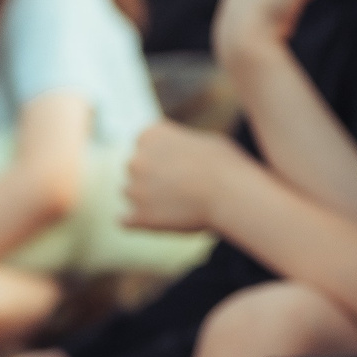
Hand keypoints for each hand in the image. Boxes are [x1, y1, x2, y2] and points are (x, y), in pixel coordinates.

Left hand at [123, 120, 241, 232]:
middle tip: (178, 185)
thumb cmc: (224, 165)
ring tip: (174, 204)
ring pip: (131, 193)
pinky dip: (135, 221)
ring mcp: (136, 189)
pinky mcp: (141, 216)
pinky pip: (126, 220)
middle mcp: (136, 159)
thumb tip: (177, 154)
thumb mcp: (203, 141)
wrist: (230, 194)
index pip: (144, 144)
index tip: (177, 164)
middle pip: (135, 168)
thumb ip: (180, 145)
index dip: (162, 156)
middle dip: (151, 176)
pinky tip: (152, 220)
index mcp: (150, 135)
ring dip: (146, 198)